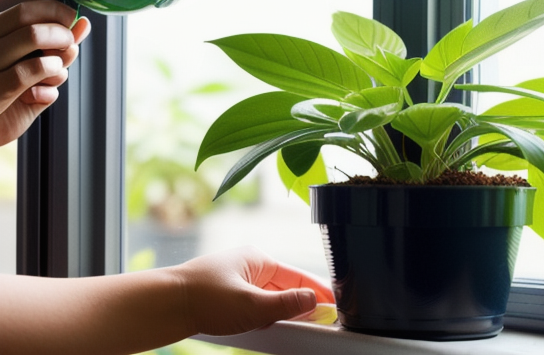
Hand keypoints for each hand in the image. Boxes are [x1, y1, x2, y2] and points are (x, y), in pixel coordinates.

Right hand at [0, 0, 90, 145]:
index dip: (51, 7)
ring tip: (59, 65)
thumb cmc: (12, 97)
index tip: (70, 20)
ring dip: (59, 50)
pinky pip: (24, 72)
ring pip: (30, 36)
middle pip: (26, 14)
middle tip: (71, 43)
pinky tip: (49, 86)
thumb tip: (83, 24)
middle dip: (60, 28)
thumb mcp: (34, 68)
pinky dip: (48, 74)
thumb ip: (56, 48)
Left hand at [176, 246, 334, 335]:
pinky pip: (255, 306)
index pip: (298, 275)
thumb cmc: (203, 297)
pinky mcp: (227, 296)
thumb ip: (286, 305)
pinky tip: (266, 328)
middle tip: (316, 323)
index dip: (317, 292)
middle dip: (299, 306)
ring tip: (292, 328)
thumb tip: (312, 301)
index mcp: (258, 258)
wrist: (165, 304)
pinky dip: (264, 318)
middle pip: (285, 288)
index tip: (334, 306)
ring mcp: (237, 281)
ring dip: (280, 313)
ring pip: (270, 299)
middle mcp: (249, 266)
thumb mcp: (251, 305)